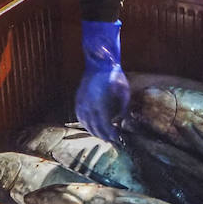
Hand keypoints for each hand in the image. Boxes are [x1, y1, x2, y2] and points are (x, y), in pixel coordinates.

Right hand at [75, 21, 130, 140]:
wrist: (100, 63)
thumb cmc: (115, 77)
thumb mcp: (124, 93)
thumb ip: (122, 109)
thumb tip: (120, 122)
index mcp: (100, 102)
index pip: (104, 124)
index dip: (110, 133)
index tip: (116, 137)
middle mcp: (88, 104)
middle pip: (94, 126)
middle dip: (103, 135)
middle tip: (111, 140)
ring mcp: (81, 101)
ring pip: (85, 123)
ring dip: (94, 130)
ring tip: (102, 135)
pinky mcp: (78, 99)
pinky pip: (80, 116)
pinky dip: (86, 123)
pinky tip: (92, 126)